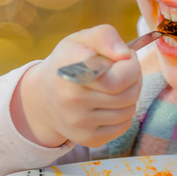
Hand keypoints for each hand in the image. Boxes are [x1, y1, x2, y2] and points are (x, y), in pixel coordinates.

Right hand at [11, 24, 142, 147]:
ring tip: (115, 85)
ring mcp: (79, 122)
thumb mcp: (82, 39)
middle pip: (130, 94)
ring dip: (130, 95)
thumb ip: (106, 36)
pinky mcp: (88, 139)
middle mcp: (72, 99)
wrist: (42, 96)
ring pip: (129, 110)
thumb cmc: (69, 61)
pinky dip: (123, 113)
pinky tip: (109, 103)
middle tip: (123, 70)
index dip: (131, 65)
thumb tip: (125, 55)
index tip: (124, 57)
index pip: (119, 79)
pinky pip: (124, 126)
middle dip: (134, 78)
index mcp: (72, 70)